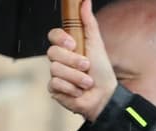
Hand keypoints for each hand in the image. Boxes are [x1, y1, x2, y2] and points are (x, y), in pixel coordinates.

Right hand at [47, 0, 114, 121]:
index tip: (73, 44)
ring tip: (86, 82)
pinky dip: (71, 88)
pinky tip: (78, 91)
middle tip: (86, 66)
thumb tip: (85, 2)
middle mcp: (59, 60)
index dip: (60, 39)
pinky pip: (55, 84)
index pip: (53, 36)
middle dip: (73, 61)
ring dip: (76, 77)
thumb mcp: (96, 44)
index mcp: (68, 47)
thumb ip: (89, 24)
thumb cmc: (101, 71)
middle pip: (52, 53)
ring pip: (55, 70)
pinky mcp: (53, 89)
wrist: (103, 95)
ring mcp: (55, 74)